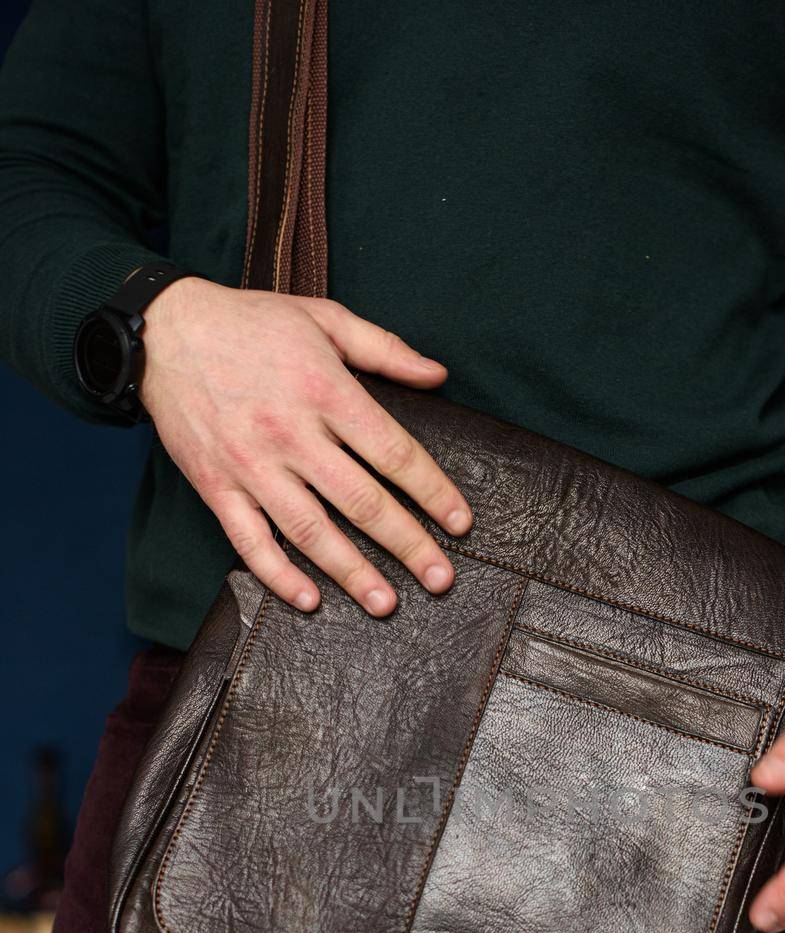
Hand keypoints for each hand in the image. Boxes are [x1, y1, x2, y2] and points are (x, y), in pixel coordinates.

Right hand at [139, 276, 471, 615]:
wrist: (164, 329)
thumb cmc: (251, 323)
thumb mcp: (323, 318)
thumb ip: (384, 348)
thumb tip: (438, 376)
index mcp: (326, 390)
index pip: (393, 453)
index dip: (433, 491)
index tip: (460, 523)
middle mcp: (291, 433)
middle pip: (362, 501)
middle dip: (407, 545)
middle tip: (441, 578)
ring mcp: (251, 464)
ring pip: (310, 531)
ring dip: (352, 572)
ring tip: (387, 603)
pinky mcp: (216, 486)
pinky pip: (250, 540)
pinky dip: (278, 574)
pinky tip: (309, 600)